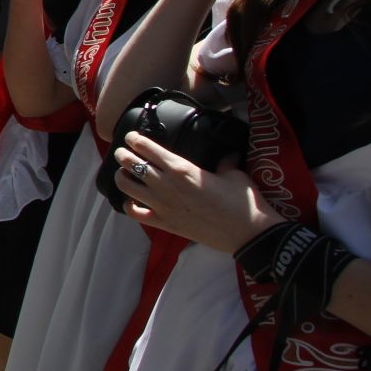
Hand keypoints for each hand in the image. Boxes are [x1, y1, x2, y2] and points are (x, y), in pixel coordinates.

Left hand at [113, 133, 282, 253]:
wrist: (248, 234)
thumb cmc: (243, 202)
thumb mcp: (234, 174)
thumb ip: (224, 161)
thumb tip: (227, 155)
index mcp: (182, 168)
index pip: (148, 148)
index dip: (134, 139)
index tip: (130, 136)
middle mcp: (167, 185)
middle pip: (132, 164)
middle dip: (123, 156)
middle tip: (122, 153)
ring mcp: (163, 206)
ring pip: (127, 187)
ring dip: (122, 177)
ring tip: (124, 173)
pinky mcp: (164, 224)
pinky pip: (135, 213)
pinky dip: (129, 205)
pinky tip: (132, 201)